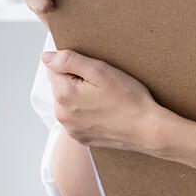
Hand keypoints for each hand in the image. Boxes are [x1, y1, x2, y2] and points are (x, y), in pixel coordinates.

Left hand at [39, 47, 165, 153]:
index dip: (73, 66)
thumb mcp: (100, 71)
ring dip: (80, 97)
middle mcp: (62, 115)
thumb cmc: (129, 99)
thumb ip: (69, 60)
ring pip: (68, 102)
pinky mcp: (81, 138)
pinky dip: (86, 112)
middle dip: (76, 81)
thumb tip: (46, 57)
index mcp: (63, 96)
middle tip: (102, 86)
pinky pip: (77, 117)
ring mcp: (71, 129)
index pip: (53, 68)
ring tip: (105, 99)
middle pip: (60, 86)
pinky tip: (105, 111)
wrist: (149, 130)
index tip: (92, 73)